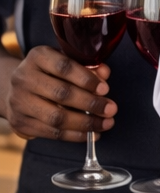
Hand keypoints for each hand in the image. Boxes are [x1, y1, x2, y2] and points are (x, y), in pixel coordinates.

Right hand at [2, 45, 116, 140]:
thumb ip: (87, 66)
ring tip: (105, 123)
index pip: (64, 66)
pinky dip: (75, 135)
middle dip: (91, 103)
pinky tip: (91, 134)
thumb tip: (104, 74)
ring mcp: (20, 102)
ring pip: (56, 117)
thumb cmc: (49, 73)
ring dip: (85, 123)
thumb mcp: (66, 61)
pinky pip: (51, 133)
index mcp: (38, 57)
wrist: (16, 89)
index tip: (105, 89)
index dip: (87, 79)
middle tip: (111, 109)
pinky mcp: (21, 123)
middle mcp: (24, 78)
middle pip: (61, 93)